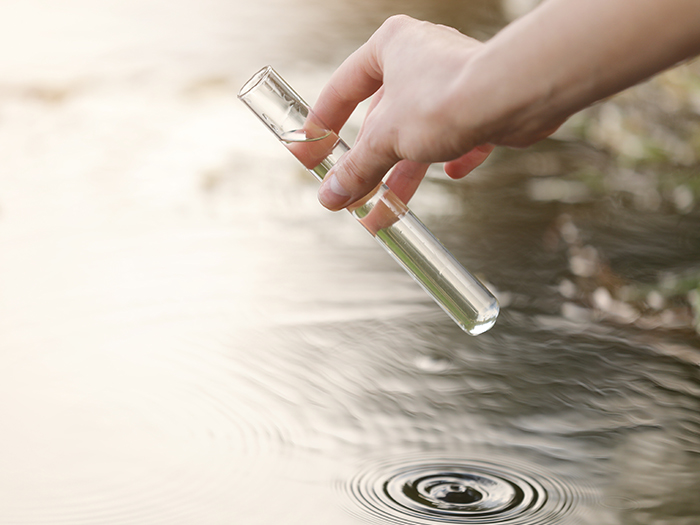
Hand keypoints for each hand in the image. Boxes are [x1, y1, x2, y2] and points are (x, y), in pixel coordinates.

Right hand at [313, 15, 497, 209]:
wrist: (512, 98)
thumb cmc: (446, 98)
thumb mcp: (387, 139)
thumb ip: (357, 167)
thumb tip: (331, 194)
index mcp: (390, 48)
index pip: (342, 88)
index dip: (321, 123)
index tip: (309, 150)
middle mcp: (420, 59)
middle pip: (381, 120)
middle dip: (367, 164)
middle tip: (350, 195)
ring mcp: (452, 81)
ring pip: (416, 134)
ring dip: (401, 174)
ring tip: (385, 210)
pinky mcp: (482, 103)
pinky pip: (457, 135)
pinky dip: (450, 157)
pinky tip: (449, 173)